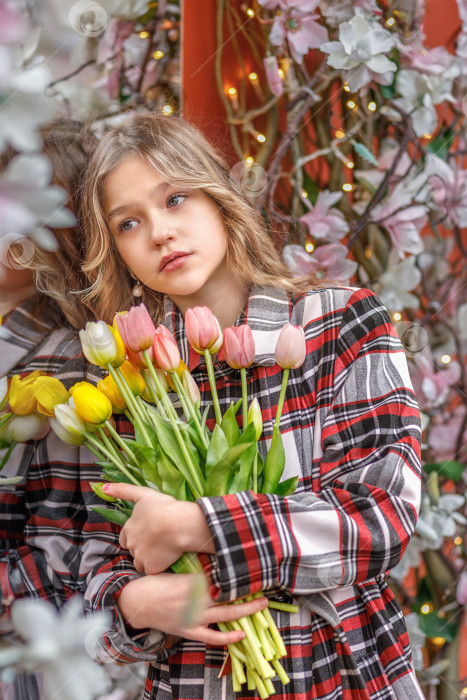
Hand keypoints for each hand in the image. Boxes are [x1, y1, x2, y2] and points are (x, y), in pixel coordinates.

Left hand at [103, 482, 213, 573]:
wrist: (179, 524)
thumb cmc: (163, 507)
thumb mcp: (143, 494)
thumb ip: (123, 490)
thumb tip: (103, 487)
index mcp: (128, 529)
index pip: (125, 537)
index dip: (135, 535)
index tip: (147, 531)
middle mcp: (131, 544)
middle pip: (132, 550)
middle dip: (141, 547)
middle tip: (156, 540)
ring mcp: (140, 557)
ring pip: (140, 562)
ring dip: (147, 558)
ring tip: (162, 550)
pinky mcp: (151, 568)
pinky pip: (151, 570)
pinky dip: (157, 566)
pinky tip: (166, 558)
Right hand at [117, 573, 268, 645]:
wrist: (136, 601)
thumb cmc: (156, 581)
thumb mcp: (177, 568)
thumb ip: (197, 567)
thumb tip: (215, 554)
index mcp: (194, 580)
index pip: (223, 575)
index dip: (239, 571)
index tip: (254, 565)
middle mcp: (198, 598)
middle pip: (230, 594)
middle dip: (250, 591)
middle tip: (266, 586)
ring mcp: (195, 616)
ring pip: (226, 614)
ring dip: (246, 610)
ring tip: (262, 605)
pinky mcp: (189, 630)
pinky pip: (211, 636)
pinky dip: (227, 637)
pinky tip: (241, 635)